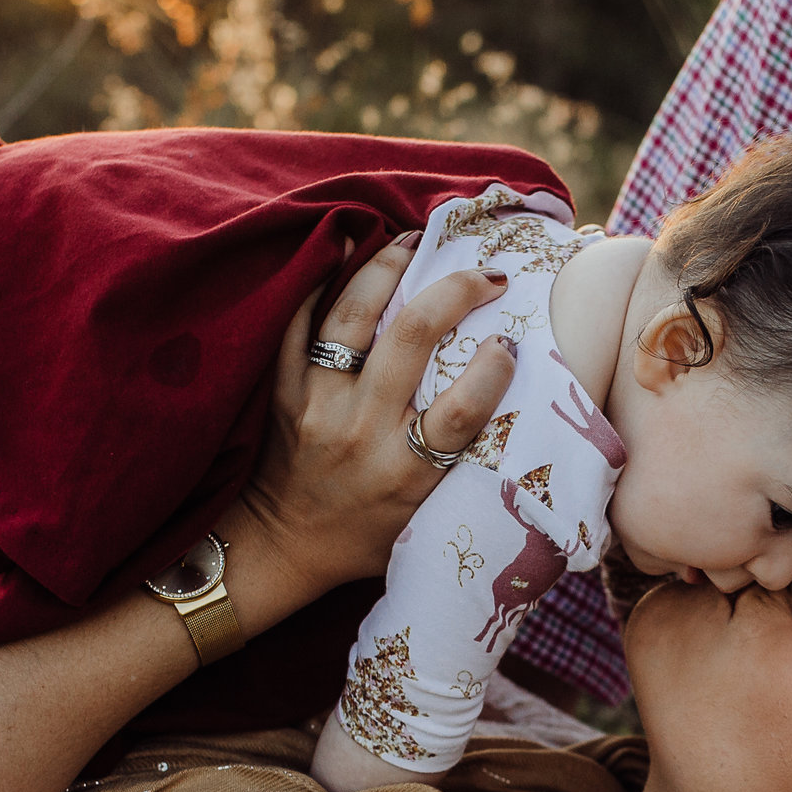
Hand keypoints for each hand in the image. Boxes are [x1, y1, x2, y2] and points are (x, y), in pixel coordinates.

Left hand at [237, 238, 515, 585]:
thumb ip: (461, 464)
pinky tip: (344, 246)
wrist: (282, 548)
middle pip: (413, 339)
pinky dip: (318, 281)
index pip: (462, 410)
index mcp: (407, 472)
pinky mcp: (282, 390)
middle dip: (457, 292)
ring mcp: (317, 405)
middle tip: (485, 276)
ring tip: (416, 243)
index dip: (492, 369)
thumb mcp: (427, 517)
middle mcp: (363, 431)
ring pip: (354, 316)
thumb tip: (510, 400)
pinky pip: (296, 323)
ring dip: (389, 268)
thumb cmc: (366, 535)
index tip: (509, 341)